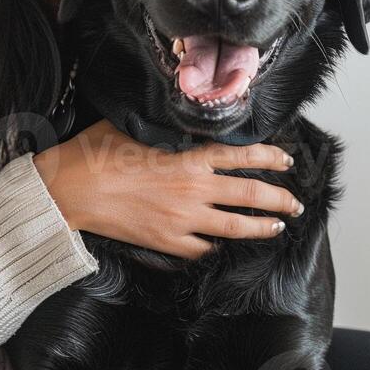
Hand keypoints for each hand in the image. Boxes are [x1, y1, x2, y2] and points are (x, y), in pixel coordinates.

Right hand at [33, 119, 302, 260]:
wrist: (74, 190)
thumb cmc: (99, 153)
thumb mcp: (137, 127)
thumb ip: (166, 129)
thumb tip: (180, 122)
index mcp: (189, 158)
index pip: (241, 156)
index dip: (269, 158)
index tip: (286, 160)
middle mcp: (193, 190)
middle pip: (249, 195)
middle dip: (279, 200)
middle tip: (295, 203)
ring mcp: (183, 220)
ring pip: (234, 227)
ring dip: (260, 227)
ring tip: (276, 227)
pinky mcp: (167, 242)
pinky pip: (202, 247)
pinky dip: (215, 243)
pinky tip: (221, 242)